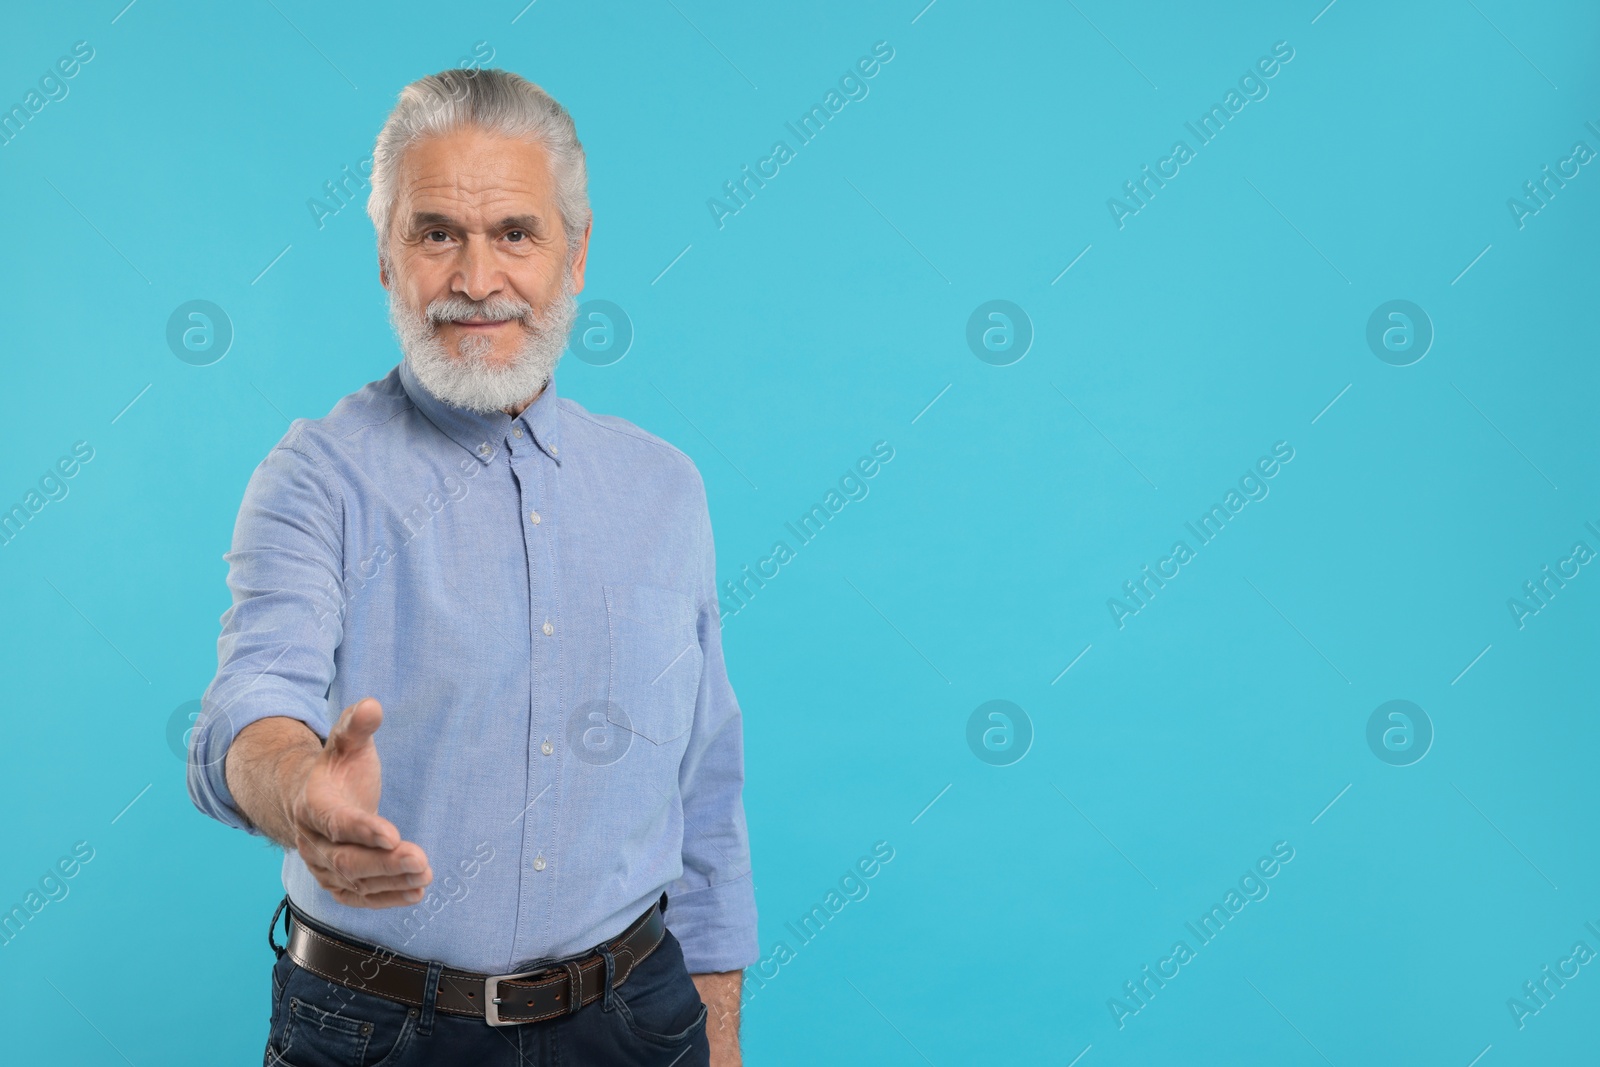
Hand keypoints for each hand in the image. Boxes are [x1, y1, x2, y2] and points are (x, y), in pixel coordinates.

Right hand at [288, 698, 432, 907]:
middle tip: (421, 860)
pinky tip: (414, 893)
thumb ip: (357, 726)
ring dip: (390, 882)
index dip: (362, 830)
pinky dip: (385, 899)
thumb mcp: (345, 742)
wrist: (308, 798)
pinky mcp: (335, 883)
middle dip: (384, 863)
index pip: (336, 823)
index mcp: (312, 805)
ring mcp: (322, 866)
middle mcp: (312, 841)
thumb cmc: (336, 769)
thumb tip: (372, 706)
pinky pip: (357, 898)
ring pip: (353, 882)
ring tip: (425, 874)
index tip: (393, 835)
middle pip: (345, 860)